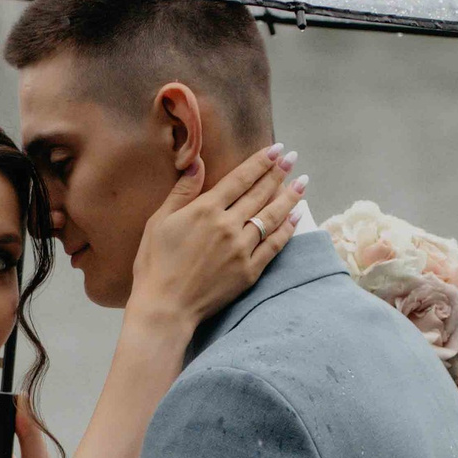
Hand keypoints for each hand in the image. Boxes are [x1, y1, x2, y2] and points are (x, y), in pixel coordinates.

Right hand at [127, 143, 304, 334]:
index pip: (241, 179)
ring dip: (289, 198)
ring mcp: (241, 249)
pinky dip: (287, 230)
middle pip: (260, 193)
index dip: (261, 162)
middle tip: (293, 158)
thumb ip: (182, 191)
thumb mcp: (159, 222)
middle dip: (279, 173)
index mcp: (205, 210)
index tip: (277, 149)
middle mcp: (228, 225)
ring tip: (302, 183)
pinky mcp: (249, 271)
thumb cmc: (155, 264)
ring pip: (271, 217)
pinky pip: (274, 246)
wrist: (165, 308)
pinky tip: (297, 217)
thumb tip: (197, 163)